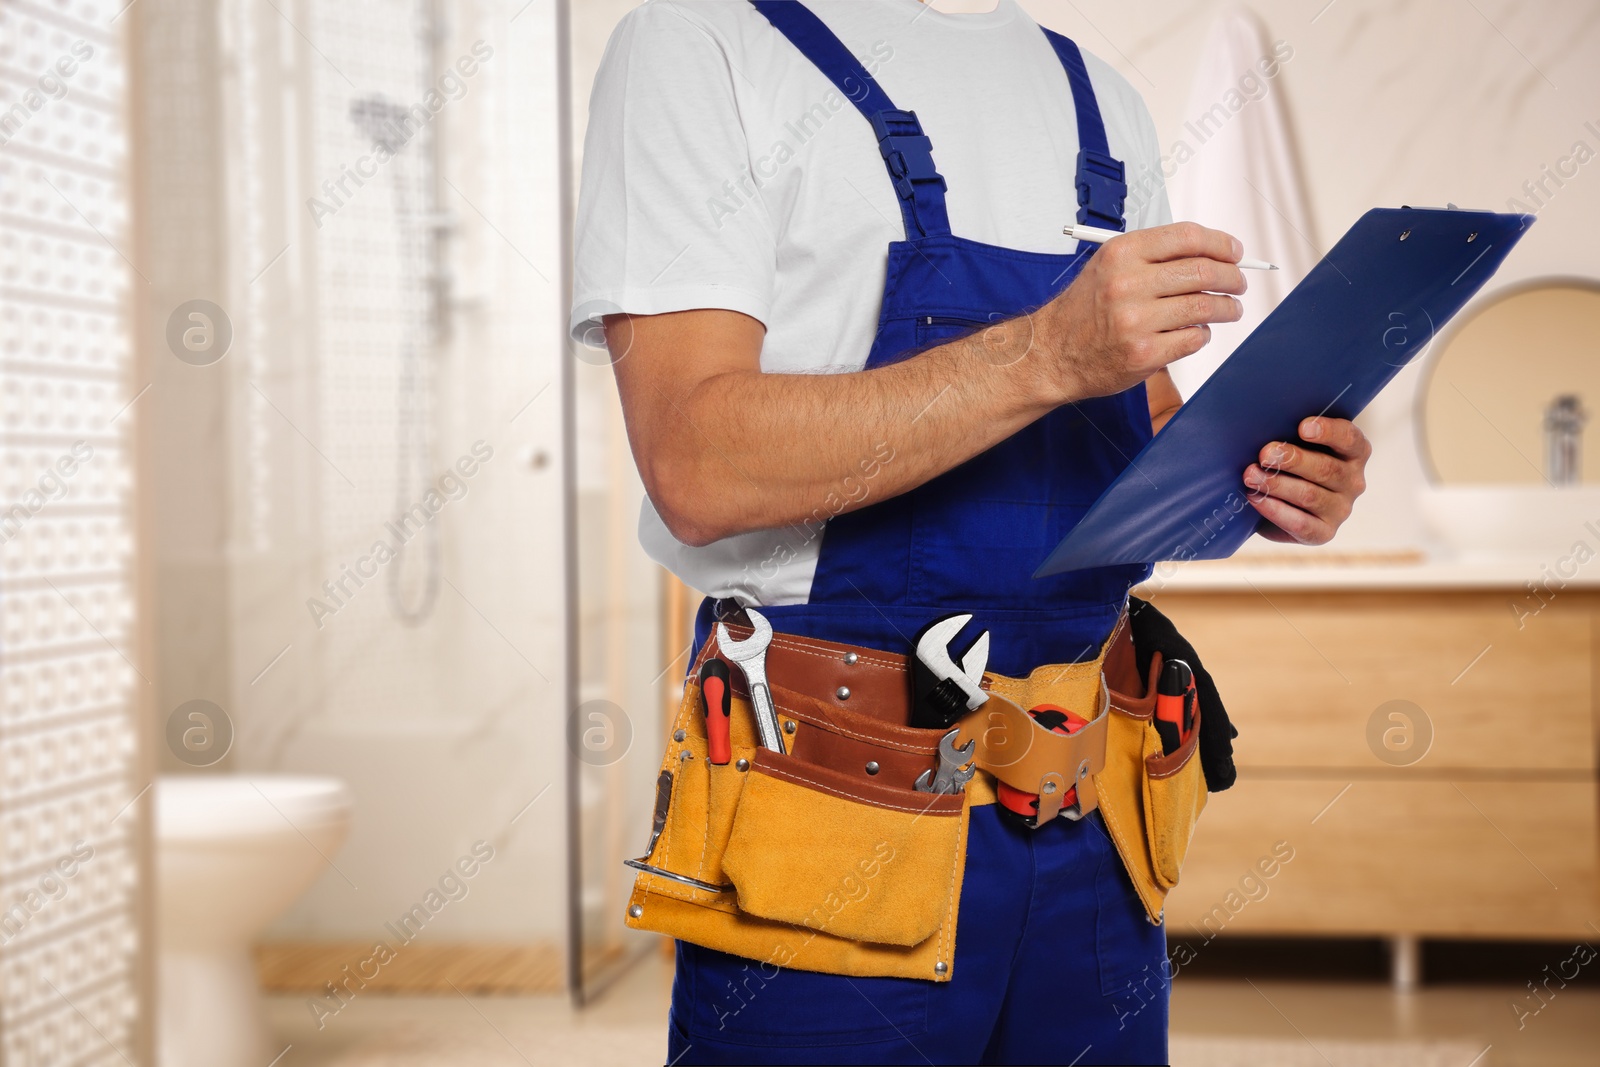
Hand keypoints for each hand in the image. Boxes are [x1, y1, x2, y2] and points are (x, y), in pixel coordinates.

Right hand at [1031, 222, 1246, 402]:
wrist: (1052, 353)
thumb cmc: (1085, 310)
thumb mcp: (1109, 267)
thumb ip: (1154, 257)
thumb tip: (1211, 253)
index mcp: (1122, 254)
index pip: (1188, 237)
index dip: (1221, 243)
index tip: (1235, 253)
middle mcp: (1127, 284)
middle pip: (1203, 271)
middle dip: (1232, 277)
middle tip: (1238, 283)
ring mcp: (1135, 321)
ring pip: (1204, 306)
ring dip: (1227, 308)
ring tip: (1231, 309)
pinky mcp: (1143, 354)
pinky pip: (1193, 338)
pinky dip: (1202, 334)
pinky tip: (1196, 331)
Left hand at [1243, 417, 1370, 544]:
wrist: (1278, 503)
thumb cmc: (1289, 463)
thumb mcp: (1296, 444)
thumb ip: (1291, 434)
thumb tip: (1263, 425)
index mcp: (1355, 452)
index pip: (1349, 439)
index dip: (1328, 432)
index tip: (1302, 427)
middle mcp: (1353, 481)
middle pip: (1326, 469)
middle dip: (1292, 460)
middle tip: (1265, 454)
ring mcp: (1341, 509)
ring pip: (1310, 495)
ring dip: (1277, 484)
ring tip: (1251, 476)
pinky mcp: (1324, 533)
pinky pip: (1301, 523)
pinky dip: (1276, 510)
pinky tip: (1256, 498)